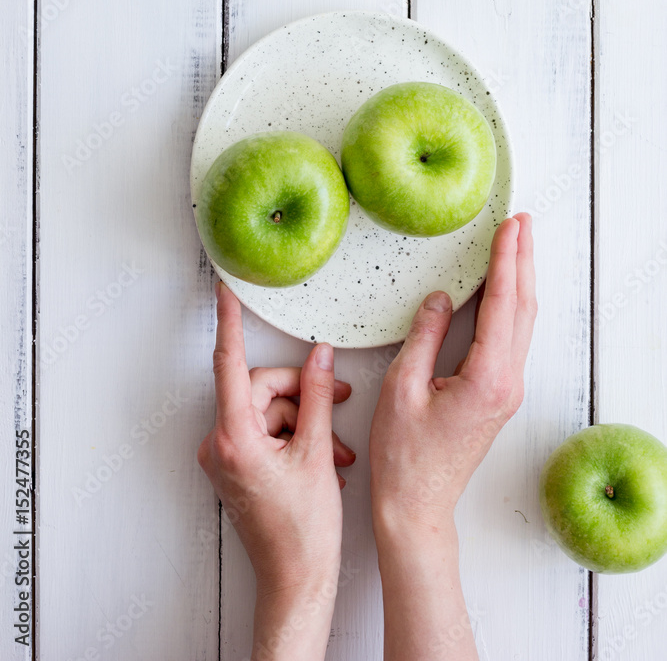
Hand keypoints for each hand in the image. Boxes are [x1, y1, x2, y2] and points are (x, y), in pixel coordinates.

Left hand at [197, 283, 355, 660]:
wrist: (296, 581)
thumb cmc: (303, 532)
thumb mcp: (317, 453)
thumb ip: (318, 396)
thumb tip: (321, 357)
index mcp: (235, 438)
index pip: (230, 364)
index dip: (229, 322)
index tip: (224, 290)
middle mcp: (221, 444)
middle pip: (262, 389)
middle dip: (303, 396)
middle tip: (337, 407)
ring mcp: (227, 455)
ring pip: (269, 410)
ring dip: (305, 423)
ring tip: (333, 451)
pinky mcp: (236, 464)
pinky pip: (265, 430)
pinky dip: (294, 436)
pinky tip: (320, 457)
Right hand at [369, 214, 535, 660]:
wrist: (418, 506)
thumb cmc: (404, 456)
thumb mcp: (404, 388)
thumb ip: (425, 337)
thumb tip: (440, 298)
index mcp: (488, 378)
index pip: (503, 304)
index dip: (506, 260)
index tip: (510, 226)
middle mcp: (508, 382)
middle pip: (524, 308)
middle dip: (523, 260)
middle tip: (522, 222)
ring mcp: (507, 390)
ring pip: (523, 323)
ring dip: (521, 280)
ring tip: (518, 244)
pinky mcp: (499, 395)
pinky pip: (512, 339)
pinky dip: (512, 305)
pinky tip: (504, 291)